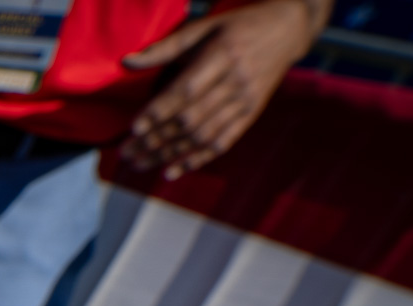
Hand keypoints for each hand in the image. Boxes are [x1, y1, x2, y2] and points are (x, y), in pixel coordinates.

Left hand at [121, 0, 320, 179]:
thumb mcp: (202, 28)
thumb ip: (164, 48)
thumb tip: (126, 62)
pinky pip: (223, 142)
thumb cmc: (235, 26)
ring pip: (204, 135)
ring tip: (141, 164)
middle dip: (157, 138)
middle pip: (191, 118)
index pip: (186, 90)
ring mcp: (246, 100)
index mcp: (221, 55)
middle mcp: (236, 81)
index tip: (134, 128)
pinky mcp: (252, 114)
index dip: (160, 111)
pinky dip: (196, 159)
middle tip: (127, 153)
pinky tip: (172, 171)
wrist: (286, 29)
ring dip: (170, 153)